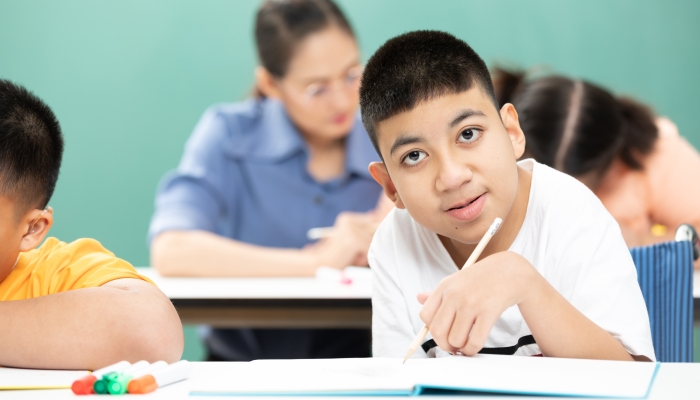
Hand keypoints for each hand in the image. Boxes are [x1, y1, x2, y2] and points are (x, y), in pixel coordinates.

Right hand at [303, 211, 378, 268]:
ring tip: (351, 256)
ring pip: (372, 242)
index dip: (369, 236)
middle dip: (367, 244)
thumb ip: (362, 230)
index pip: (371, 222)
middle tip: (352, 252)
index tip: (356, 245)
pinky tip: (352, 259)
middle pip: (374, 231)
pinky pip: (369, 249)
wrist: (321, 264)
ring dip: (364, 252)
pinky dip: (363, 258)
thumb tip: (376, 219)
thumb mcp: (349, 238)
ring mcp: (351, 229)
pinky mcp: (354, 240)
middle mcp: (349, 220)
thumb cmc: (337, 254)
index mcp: (347, 218)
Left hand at [417, 251, 537, 355]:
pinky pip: (474, 342)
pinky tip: (474, 347)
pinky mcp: (488, 312)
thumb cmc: (481, 279)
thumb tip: (419, 298)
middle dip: (444, 345)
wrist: (509, 271)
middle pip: (437, 331)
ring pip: (455, 340)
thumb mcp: (456, 280)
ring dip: (459, 349)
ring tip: (465, 346)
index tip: (442, 334)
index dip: (432, 329)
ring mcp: (471, 303)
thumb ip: (437, 293)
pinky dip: (472, 350)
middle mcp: (455, 294)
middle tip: (452, 347)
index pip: (425, 316)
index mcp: (444, 286)